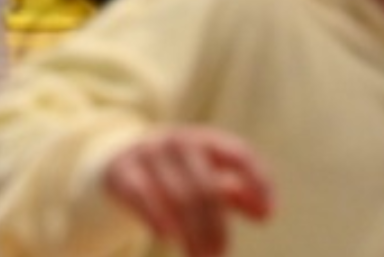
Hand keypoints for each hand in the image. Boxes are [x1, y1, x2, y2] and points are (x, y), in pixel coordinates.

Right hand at [102, 127, 274, 256]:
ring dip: (192, 231)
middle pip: (206, 187)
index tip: (266, 217)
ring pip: (177, 196)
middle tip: (218, 254)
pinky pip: (142, 195)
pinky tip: (168, 236)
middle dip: (215, 227)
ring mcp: (147, 153)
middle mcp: (177, 141)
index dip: (258, 183)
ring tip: (200, 255)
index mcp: (205, 139)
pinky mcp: (121, 170)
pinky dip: (157, 217)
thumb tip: (264, 214)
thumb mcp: (207, 177)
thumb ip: (236, 192)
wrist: (117, 162)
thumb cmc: (176, 175)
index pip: (239, 155)